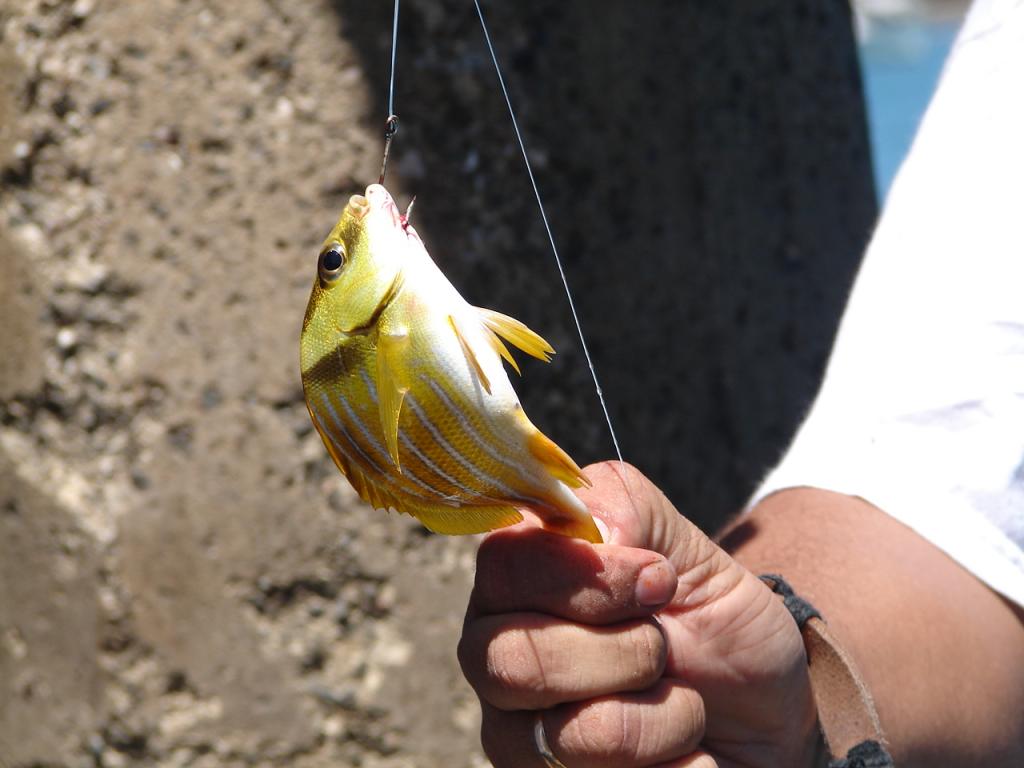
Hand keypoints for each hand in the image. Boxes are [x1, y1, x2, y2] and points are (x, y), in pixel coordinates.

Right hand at [458, 462, 819, 766]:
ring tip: (686, 704)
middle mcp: (498, 657)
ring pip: (567, 736)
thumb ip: (627, 508)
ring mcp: (518, 738)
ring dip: (663, 717)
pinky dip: (680, 765)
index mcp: (516, 583)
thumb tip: (589, 527)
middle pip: (511, 661)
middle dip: (623, 653)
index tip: (657, 578)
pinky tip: (686, 752)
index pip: (503, 566)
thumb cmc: (713, 622)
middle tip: (666, 647)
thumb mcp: (688, 548)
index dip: (583, 575)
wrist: (768, 714)